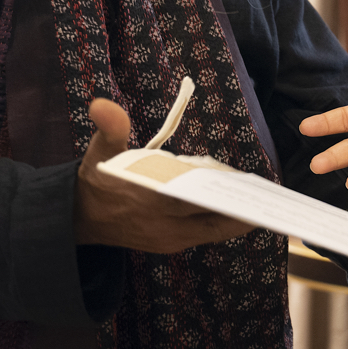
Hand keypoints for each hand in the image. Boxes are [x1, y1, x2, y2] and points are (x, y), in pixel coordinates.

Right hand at [74, 98, 253, 252]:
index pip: (192, 199)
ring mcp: (168, 239)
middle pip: (211, 217)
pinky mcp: (170, 245)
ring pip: (213, 230)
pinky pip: (206, 234)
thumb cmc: (97, 180)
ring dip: (237, 217)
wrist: (80, 219)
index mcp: (148, 200)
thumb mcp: (99, 151)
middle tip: (267, 192)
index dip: (221, 194)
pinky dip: (224, 223)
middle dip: (239, 206)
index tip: (246, 184)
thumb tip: (102, 104)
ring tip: (262, 200)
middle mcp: (162, 224)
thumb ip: (109, 129)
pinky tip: (241, 208)